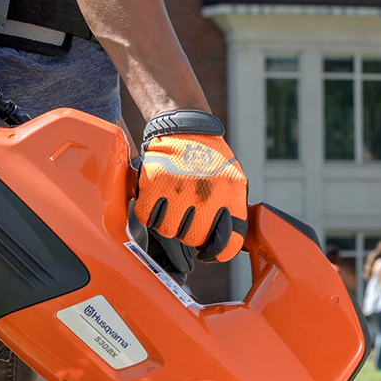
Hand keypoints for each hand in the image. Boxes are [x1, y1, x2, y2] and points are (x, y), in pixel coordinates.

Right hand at [134, 110, 246, 268]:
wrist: (185, 127)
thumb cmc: (210, 161)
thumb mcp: (233, 183)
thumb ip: (231, 213)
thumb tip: (224, 248)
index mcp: (231, 195)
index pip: (228, 243)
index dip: (217, 253)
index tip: (208, 253)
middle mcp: (208, 192)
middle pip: (193, 239)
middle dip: (188, 233)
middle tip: (186, 218)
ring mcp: (180, 187)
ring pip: (168, 231)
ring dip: (168, 223)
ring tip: (172, 207)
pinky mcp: (155, 181)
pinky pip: (148, 217)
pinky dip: (149, 214)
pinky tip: (157, 202)